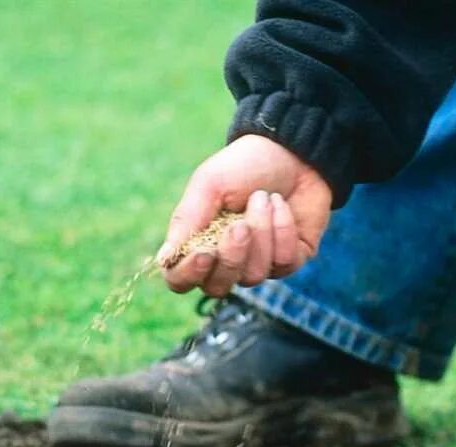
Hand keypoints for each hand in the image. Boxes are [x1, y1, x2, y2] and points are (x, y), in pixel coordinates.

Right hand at [157, 135, 332, 296]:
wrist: (292, 150)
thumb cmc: (243, 166)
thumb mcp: (209, 185)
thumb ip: (186, 221)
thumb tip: (163, 260)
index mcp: (197, 242)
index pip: (180, 280)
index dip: (189, 274)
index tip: (205, 253)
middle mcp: (225, 260)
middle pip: (217, 286)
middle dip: (231, 256)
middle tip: (241, 224)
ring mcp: (258, 263)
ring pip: (253, 276)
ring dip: (261, 233)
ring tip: (263, 198)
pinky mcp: (289, 260)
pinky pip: (284, 263)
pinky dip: (283, 230)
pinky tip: (281, 206)